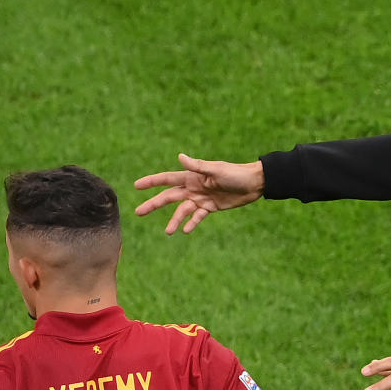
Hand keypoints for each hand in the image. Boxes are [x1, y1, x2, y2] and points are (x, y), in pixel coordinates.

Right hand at [134, 153, 263, 233]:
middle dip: (153, 204)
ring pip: (182, 211)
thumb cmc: (235, 173)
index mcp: (192, 177)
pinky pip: (198, 217)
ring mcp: (201, 198)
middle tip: (138, 212)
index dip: (151, 182)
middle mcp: (193, 188)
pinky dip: (192, 223)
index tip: (136, 186)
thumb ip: (198, 166)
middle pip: (169, 197)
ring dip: (175, 220)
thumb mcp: (216, 169)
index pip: (167, 179)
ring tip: (168, 232)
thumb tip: (180, 157)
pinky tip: (185, 231)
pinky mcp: (211, 207)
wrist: (254, 183)